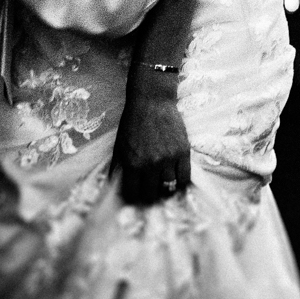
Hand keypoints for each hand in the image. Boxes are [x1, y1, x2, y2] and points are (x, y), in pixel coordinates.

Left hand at [115, 79, 192, 205]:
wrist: (152, 100)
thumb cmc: (133, 122)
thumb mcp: (120, 144)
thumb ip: (118, 167)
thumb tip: (114, 186)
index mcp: (132, 164)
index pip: (133, 194)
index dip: (133, 197)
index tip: (136, 194)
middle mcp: (151, 165)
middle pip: (152, 194)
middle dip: (149, 195)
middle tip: (150, 190)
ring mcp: (169, 159)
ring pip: (169, 188)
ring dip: (165, 188)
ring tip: (163, 183)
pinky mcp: (183, 151)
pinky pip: (185, 178)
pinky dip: (180, 182)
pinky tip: (176, 177)